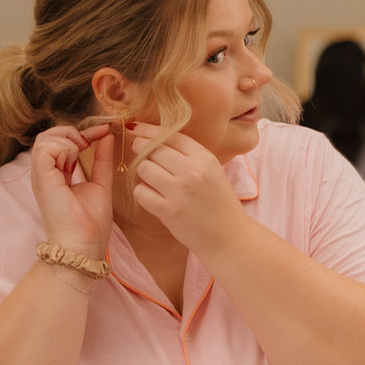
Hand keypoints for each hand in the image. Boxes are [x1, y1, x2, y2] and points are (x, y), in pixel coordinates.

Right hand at [30, 123, 115, 256]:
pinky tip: (73, 162)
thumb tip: (107, 137)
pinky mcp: (41, 178)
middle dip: (73, 132)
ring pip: (45, 138)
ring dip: (68, 140)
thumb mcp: (101, 183)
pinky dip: (63, 147)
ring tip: (81, 154)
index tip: (105, 130)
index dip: (84, 132)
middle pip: (49, 135)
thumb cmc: (91, 223)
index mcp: (57, 175)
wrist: (84, 244)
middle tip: (90, 142)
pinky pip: (46, 147)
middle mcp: (46, 174)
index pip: (62, 142)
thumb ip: (102, 160)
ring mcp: (41, 175)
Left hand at [129, 126, 245, 255]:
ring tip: (155, 183)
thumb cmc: (218, 202)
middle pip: (153, 149)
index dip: (148, 130)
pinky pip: (141, 192)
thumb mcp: (211, 170)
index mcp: (204, 158)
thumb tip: (154, 138)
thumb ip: (188, 154)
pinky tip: (153, 198)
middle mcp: (192, 171)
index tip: (135, 129)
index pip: (170, 135)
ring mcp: (180, 191)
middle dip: (142, 151)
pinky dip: (143, 194)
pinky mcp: (169, 210)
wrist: (229, 236)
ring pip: (144, 168)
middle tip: (143, 158)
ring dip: (144, 175)